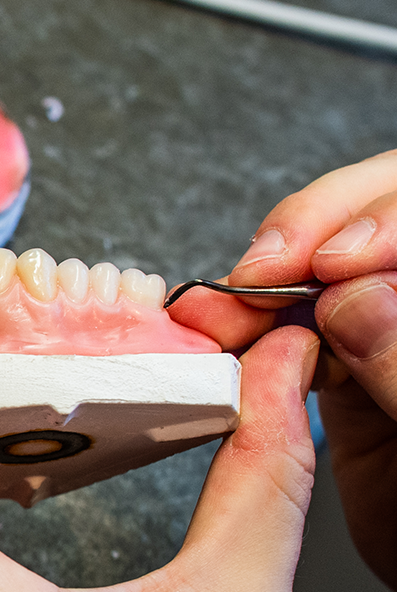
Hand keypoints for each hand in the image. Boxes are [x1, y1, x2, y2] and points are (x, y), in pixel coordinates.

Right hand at [168, 150, 396, 590]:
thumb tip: (354, 300)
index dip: (378, 219)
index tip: (328, 262)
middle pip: (369, 219)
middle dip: (303, 239)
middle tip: (253, 279)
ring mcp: (391, 336)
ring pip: (320, 274)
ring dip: (260, 286)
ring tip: (212, 309)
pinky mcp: (354, 371)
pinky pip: (297, 330)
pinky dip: (253, 330)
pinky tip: (224, 335)